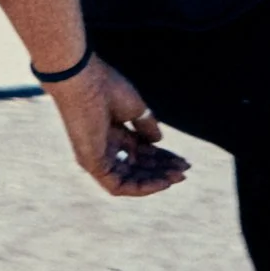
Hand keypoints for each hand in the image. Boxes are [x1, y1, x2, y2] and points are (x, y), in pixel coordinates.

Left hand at [47, 56, 190, 198]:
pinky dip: (140, 187)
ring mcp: (97, 157)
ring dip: (154, 181)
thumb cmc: (106, 88)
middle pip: (138, 166)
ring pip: (129, 179)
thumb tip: (158, 142)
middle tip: (184, 171)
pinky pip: (118, 185)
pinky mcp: (93, 164)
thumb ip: (146, 126)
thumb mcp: (135, 109)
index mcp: (113, 132)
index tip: (183, 161)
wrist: (85, 82)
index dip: (163, 158)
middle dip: (162, 170)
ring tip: (176, 177)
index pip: (141, 152)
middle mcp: (104, 147)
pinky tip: (161, 183)